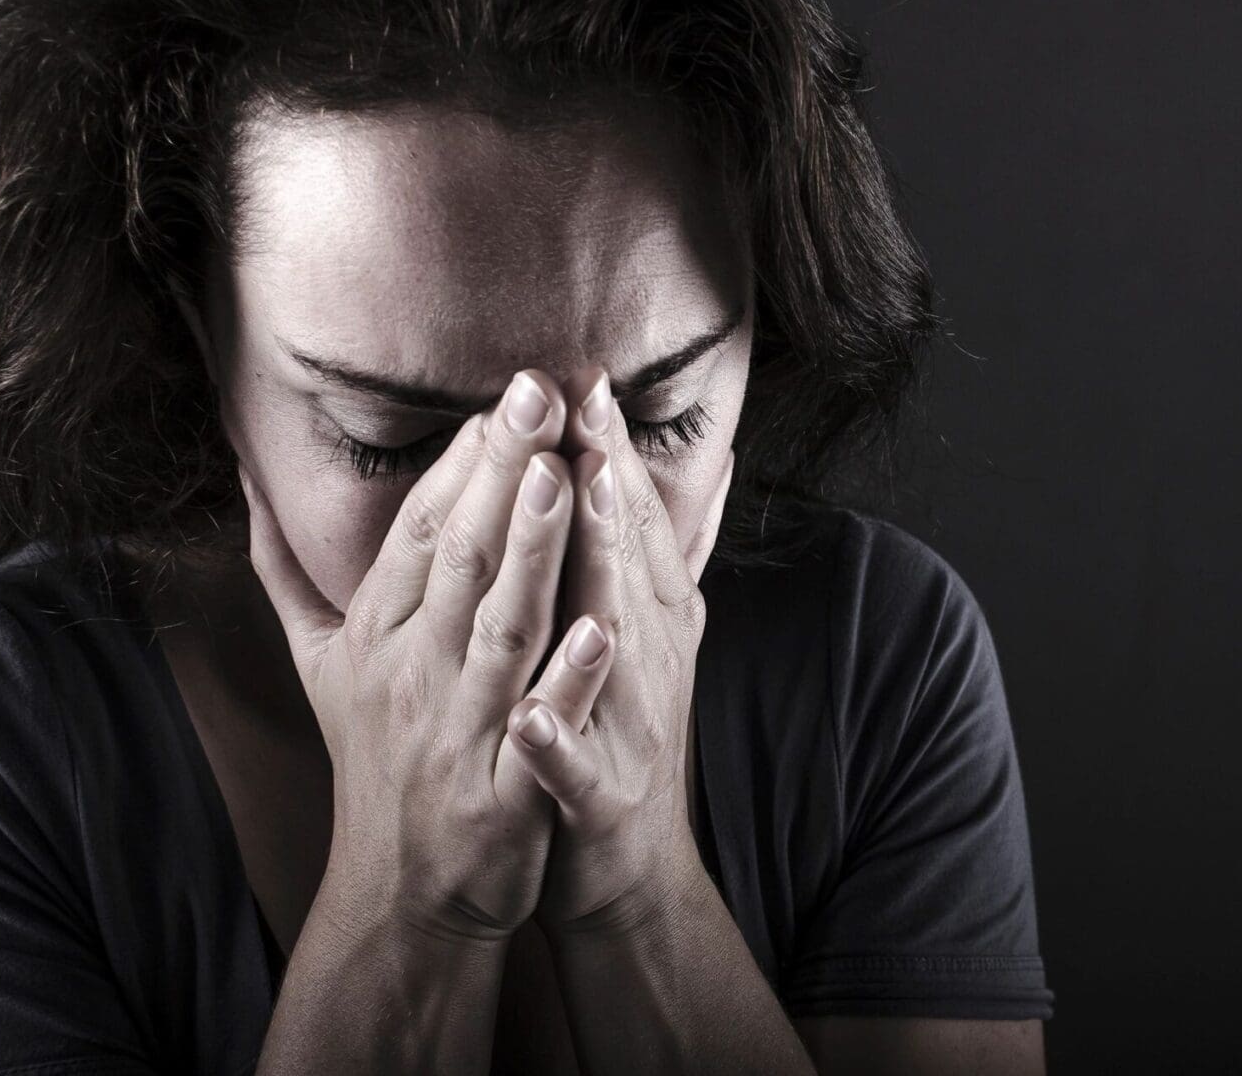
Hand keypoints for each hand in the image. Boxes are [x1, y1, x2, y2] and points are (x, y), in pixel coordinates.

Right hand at [238, 370, 617, 944]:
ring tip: (564, 479)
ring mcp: (457, 732)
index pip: (419, 532)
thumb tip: (246, 475)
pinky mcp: (502, 793)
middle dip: (501, 474)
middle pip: (458, 560)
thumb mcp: (317, 661)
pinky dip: (569, 681)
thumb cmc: (374, 755)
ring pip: (499, 628)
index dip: (461, 463)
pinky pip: (540, 729)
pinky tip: (606, 629)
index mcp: (377, 635)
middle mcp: (411, 673)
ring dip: (532, 553)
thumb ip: (286, 567)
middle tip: (539, 392)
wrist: (400, 888)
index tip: (504, 394)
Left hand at [504, 368, 734, 934]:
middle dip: (612, 484)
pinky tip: (530, 718)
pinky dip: (558, 743)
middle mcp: (649, 660)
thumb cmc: (623, 729)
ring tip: (582, 506)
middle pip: (630, 562)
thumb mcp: (652, 632)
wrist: (630, 866)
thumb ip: (665, 551)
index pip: (633, 522)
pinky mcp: (599, 800)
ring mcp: (630, 728)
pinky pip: (576, 770)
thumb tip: (710, 464)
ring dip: (601, 576)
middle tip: (588, 407)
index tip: (587, 376)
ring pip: (614, 644)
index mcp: (649, 618)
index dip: (614, 448)